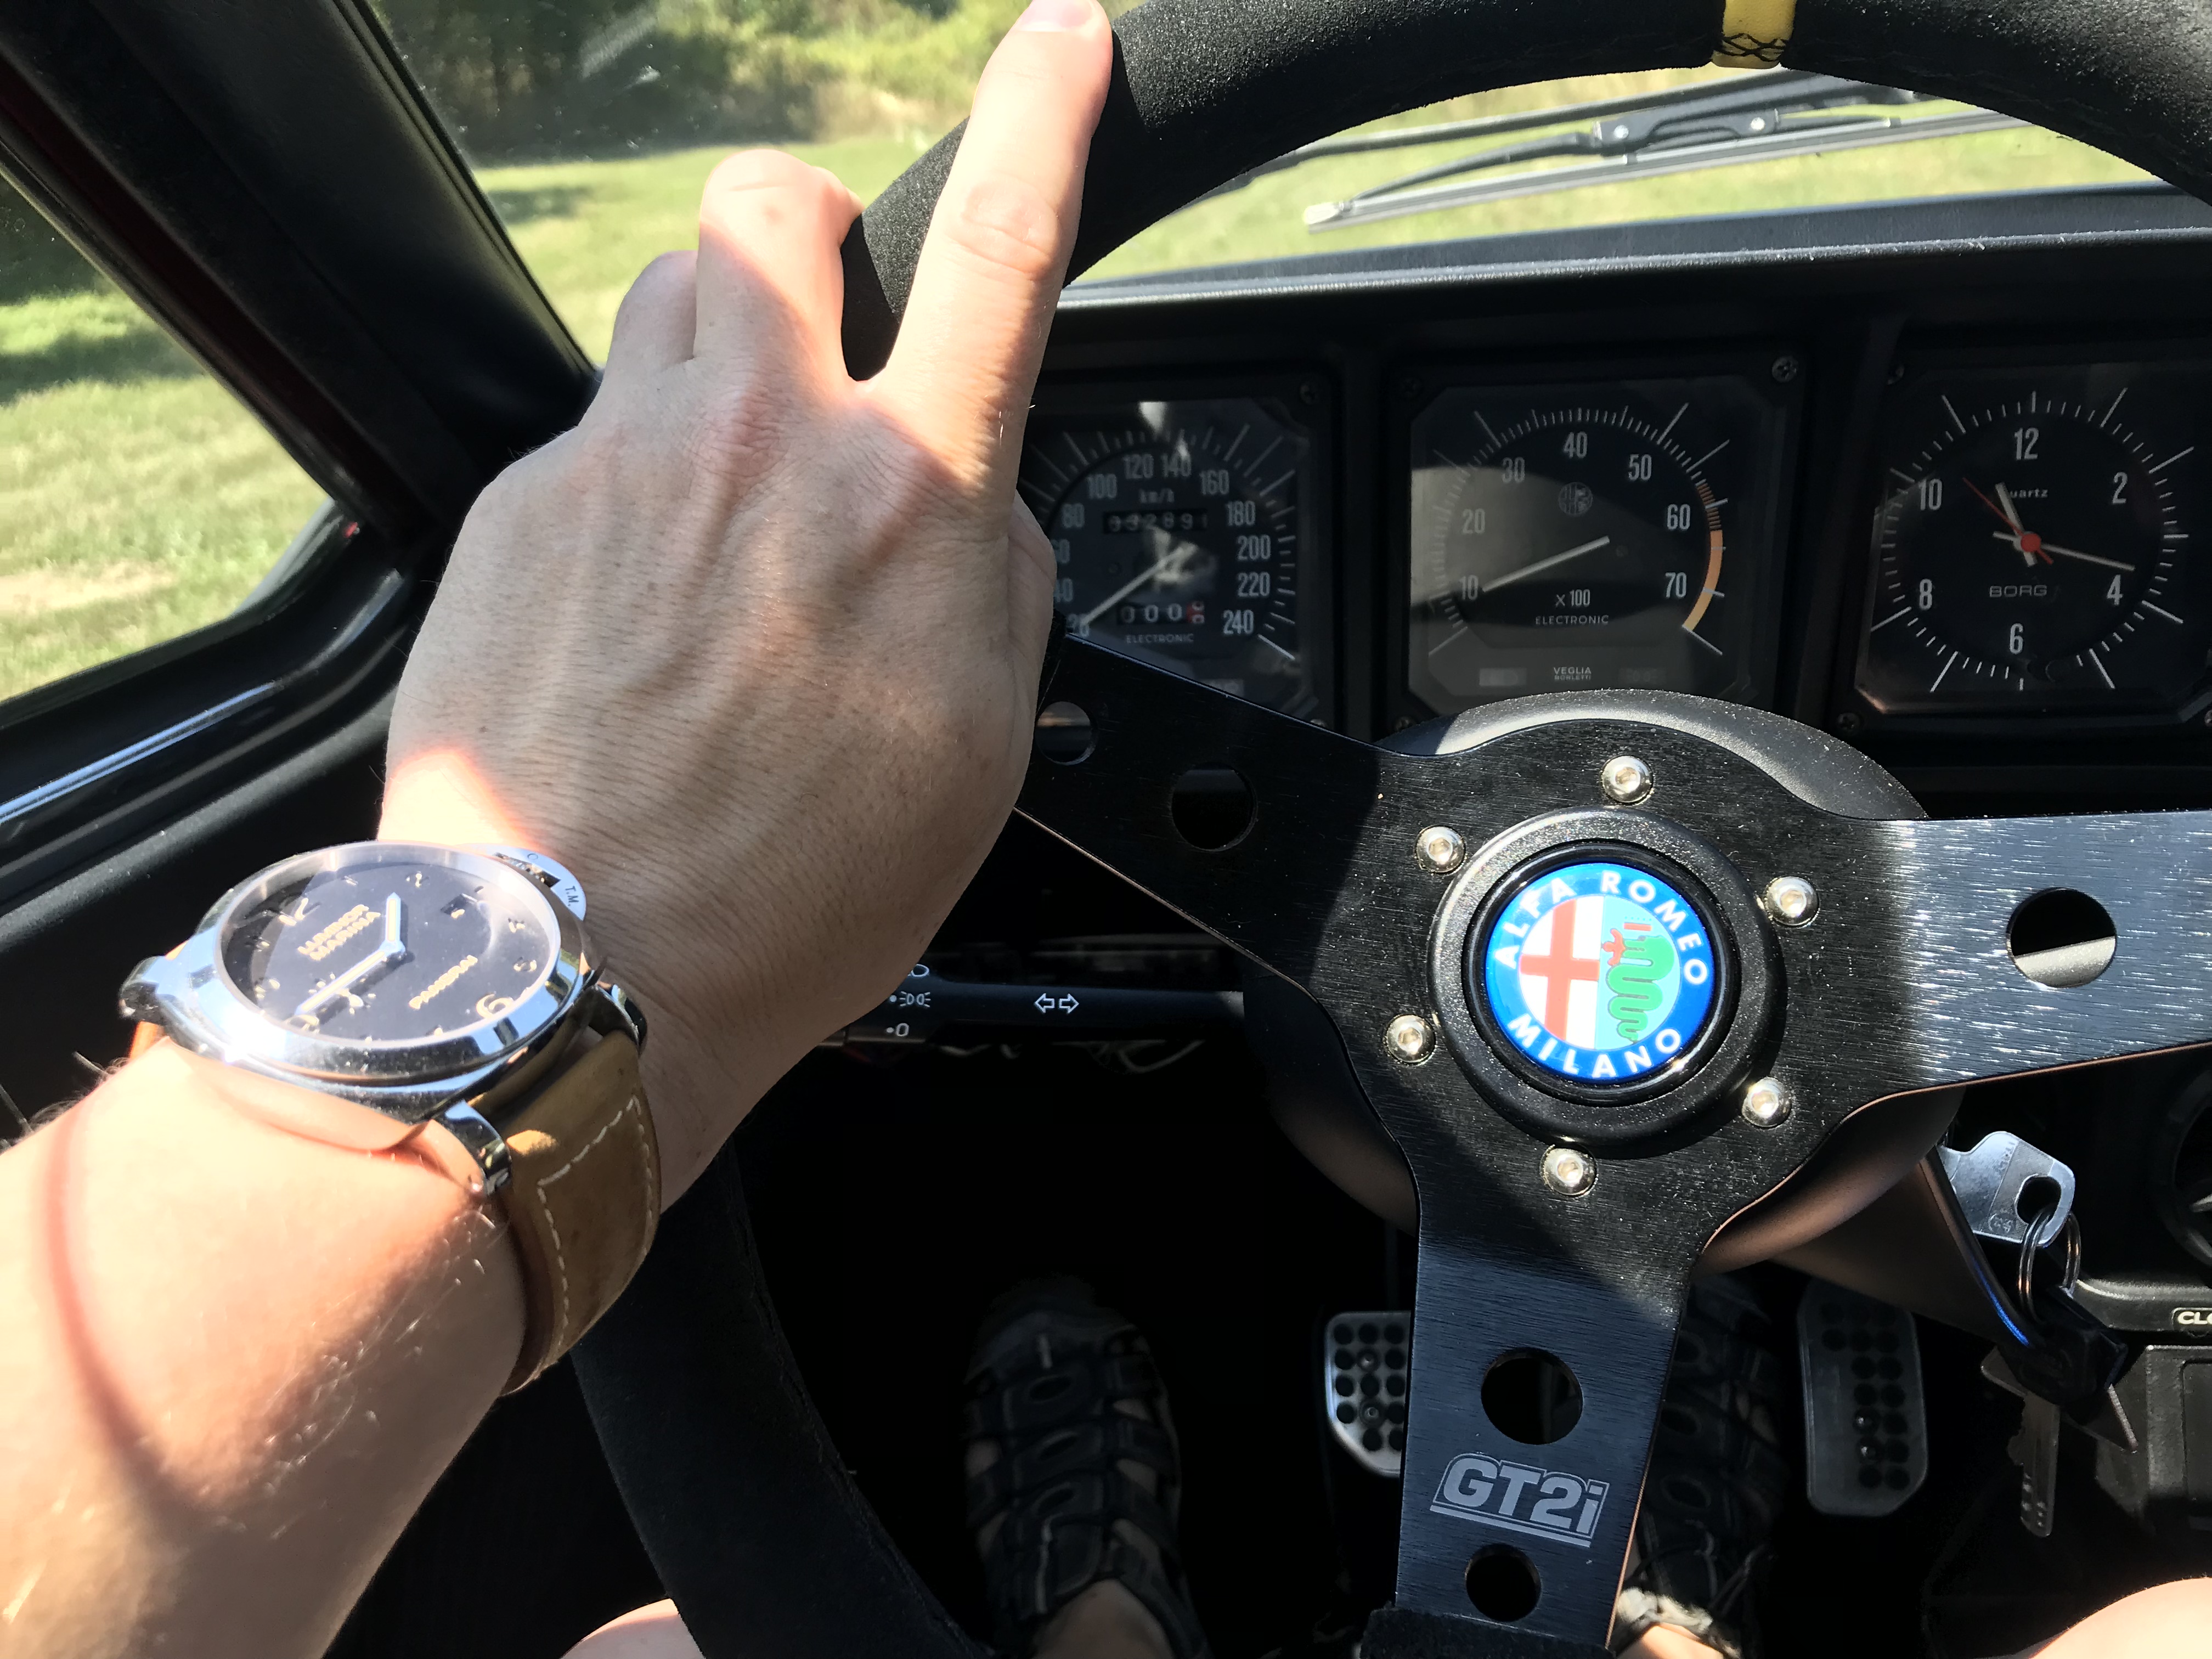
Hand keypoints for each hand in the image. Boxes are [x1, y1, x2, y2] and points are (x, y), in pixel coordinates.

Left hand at [380, 0, 1113, 1197]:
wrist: (573, 969)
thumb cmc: (791, 889)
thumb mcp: (978, 750)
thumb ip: (994, 585)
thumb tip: (978, 508)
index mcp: (907, 501)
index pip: (1000, 250)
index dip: (1045, 118)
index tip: (1064, 35)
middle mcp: (758, 443)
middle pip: (775, 209)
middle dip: (810, 234)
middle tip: (820, 321)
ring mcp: (618, 463)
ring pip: (669, 298)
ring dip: (713, 348)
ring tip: (719, 483)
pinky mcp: (510, 508)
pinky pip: (586, 431)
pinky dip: (626, 483)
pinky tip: (629, 604)